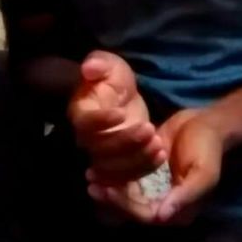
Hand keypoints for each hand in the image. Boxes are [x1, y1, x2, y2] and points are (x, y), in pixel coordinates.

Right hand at [68, 51, 165, 183]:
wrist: (122, 99)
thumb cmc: (113, 80)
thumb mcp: (109, 65)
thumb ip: (99, 64)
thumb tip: (89, 67)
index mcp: (81, 113)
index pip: (85, 123)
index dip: (101, 121)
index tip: (121, 112)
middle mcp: (86, 139)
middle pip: (100, 150)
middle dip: (126, 141)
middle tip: (148, 127)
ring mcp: (101, 156)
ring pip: (114, 168)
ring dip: (137, 159)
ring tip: (158, 143)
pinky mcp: (118, 166)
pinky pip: (127, 177)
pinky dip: (144, 168)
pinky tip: (161, 155)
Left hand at [90, 108, 223, 224]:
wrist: (206, 123)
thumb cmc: (207, 148)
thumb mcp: (203, 172)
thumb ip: (184, 196)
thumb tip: (162, 217)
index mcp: (178, 211)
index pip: (146, 216)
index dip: (126, 206)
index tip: (108, 190)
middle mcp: (164, 205)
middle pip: (132, 208)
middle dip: (111, 198)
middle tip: (91, 183)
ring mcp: (154, 189)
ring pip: (127, 195)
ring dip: (109, 186)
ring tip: (90, 175)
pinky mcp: (147, 172)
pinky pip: (128, 178)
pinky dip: (114, 173)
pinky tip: (98, 164)